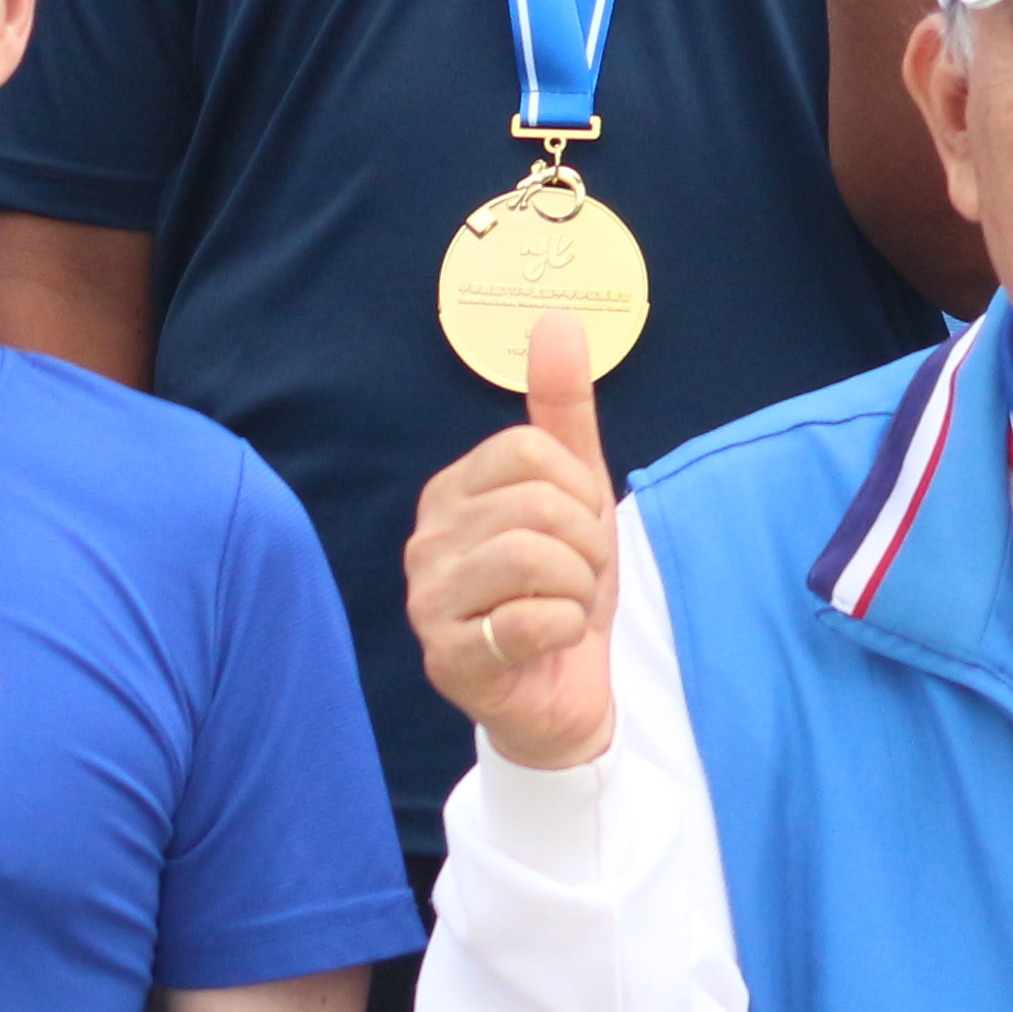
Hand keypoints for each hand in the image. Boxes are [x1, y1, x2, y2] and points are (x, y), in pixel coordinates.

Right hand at [407, 312, 620, 771]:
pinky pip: (538, 618)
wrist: (564, 689)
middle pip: (538, 503)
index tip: (578, 528)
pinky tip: (550, 641)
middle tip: (576, 577)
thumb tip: (556, 321)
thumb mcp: (578, 490)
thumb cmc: (563, 586)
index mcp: (452, 492)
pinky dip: (568, 628)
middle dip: (586, 544)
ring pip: (535, 556)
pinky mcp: (448, 657)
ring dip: (578, 586)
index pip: (531, 450)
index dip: (580, 491)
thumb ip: (564, 410)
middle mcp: (426, 541)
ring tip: (565, 605)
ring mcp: (428, 602)